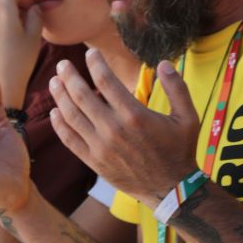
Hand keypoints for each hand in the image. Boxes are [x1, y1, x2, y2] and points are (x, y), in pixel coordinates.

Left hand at [0, 0, 42, 106]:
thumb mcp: (35, 37)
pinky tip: (3, 45)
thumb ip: (36, 16)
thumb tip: (34, 8)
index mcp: (2, 13)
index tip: (30, 7)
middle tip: (23, 16)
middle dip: (9, 3)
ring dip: (0, 15)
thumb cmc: (21, 61)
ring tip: (14, 31)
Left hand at [49, 51, 200, 205]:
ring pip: (72, 116)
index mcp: (134, 115)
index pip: (106, 81)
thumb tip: (164, 62)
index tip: (89, 54)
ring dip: (60, 97)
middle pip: (82, 96)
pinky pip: (70, 140)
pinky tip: (54, 112)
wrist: (171, 188)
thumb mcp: (188, 117)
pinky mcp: (94, 162)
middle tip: (62, 65)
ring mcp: (101, 147)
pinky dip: (59, 125)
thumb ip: (177, 88)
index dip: (95, 64)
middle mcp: (114, 129)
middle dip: (69, 77)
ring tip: (54, 82)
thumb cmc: (180, 150)